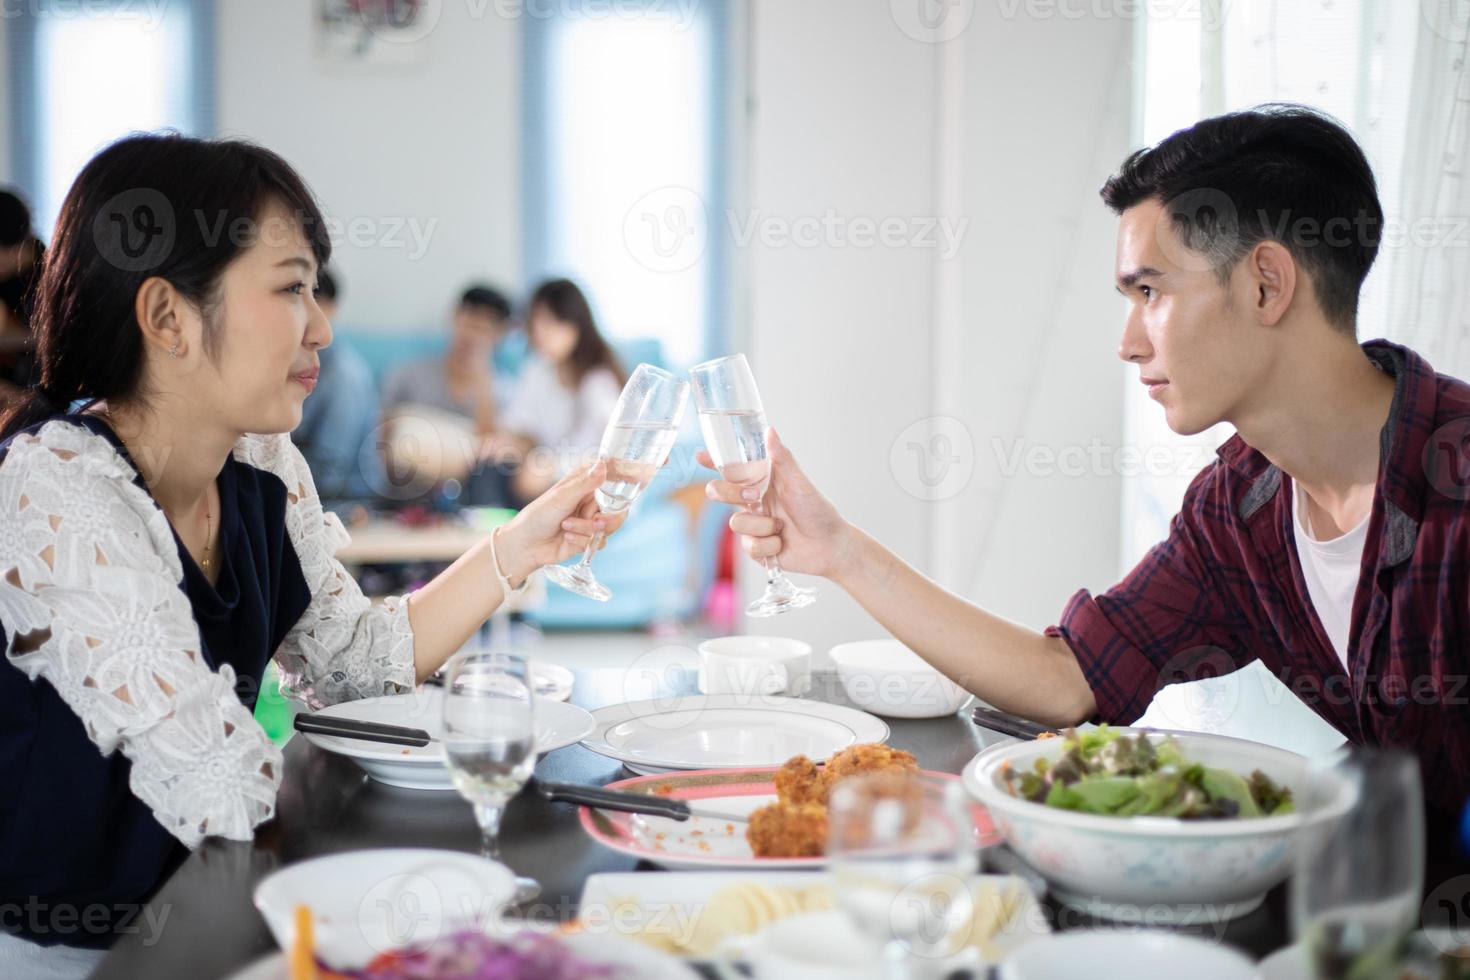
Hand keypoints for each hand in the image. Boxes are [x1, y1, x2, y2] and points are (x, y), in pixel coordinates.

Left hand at [495, 461, 625, 582]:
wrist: (525, 546)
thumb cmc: (537, 515)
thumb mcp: (561, 496)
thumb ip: (585, 483)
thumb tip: (604, 465)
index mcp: (586, 481)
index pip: (616, 474)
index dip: (632, 475)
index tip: (651, 471)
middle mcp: (592, 498)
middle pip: (620, 506)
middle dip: (608, 517)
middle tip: (596, 520)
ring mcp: (592, 518)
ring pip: (612, 525)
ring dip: (589, 529)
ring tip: (569, 527)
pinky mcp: (590, 537)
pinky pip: (602, 541)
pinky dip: (583, 541)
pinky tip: (567, 538)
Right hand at [700, 428, 853, 578]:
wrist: (829, 546)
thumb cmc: (818, 510)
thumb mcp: (799, 483)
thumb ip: (781, 458)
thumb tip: (770, 430)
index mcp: (761, 481)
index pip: (731, 468)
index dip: (713, 461)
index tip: (700, 456)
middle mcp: (753, 501)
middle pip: (719, 492)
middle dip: (728, 494)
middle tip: (754, 497)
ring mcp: (753, 524)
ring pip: (735, 523)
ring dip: (761, 525)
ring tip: (781, 526)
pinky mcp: (755, 547)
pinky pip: (748, 545)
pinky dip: (768, 545)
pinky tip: (782, 543)